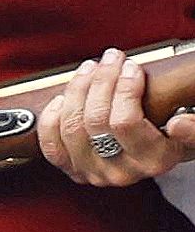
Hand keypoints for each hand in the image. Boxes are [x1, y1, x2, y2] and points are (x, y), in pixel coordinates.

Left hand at [31, 49, 194, 188]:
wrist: (155, 158)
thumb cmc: (172, 137)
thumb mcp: (191, 130)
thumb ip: (192, 128)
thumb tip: (179, 123)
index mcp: (154, 160)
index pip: (126, 122)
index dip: (125, 88)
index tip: (132, 66)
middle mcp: (121, 171)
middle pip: (95, 120)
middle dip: (101, 80)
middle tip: (111, 59)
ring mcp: (93, 173)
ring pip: (72, 127)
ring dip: (77, 90)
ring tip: (91, 68)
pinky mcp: (72, 170)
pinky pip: (51, 145)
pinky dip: (53, 118)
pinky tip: (64, 98)